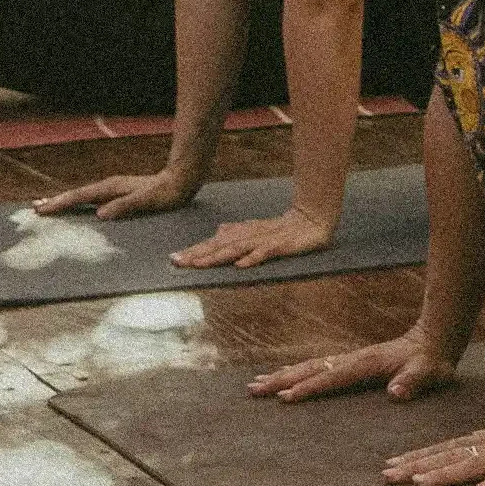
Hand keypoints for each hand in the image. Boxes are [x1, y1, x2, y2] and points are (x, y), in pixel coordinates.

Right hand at [30, 166, 199, 221]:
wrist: (181, 181)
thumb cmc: (165, 194)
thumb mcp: (147, 202)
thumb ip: (124, 206)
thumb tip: (100, 214)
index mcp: (111, 188)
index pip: (80, 197)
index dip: (61, 204)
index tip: (42, 210)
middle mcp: (108, 187)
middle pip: (76, 194)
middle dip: (56, 201)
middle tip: (35, 209)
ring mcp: (112, 190)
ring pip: (82, 196)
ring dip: (65, 202)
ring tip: (47, 207)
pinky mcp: (117, 194)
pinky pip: (92, 199)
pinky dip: (78, 203)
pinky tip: (77, 208)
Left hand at [172, 203, 337, 273]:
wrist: (311, 219)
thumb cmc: (282, 228)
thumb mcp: (256, 230)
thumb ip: (237, 232)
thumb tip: (218, 231)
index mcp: (242, 233)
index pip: (213, 243)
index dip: (194, 250)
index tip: (173, 259)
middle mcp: (248, 235)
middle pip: (219, 245)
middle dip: (197, 254)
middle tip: (176, 262)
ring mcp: (264, 240)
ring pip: (236, 249)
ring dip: (217, 257)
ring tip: (199, 265)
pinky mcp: (280, 246)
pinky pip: (264, 253)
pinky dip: (252, 258)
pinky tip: (240, 266)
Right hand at [247, 324, 458, 404]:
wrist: (433, 340)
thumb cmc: (432, 362)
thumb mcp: (430, 373)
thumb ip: (414, 381)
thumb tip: (396, 393)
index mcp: (366, 363)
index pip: (332, 376)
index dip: (309, 387)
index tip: (285, 398)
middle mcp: (352, 358)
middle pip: (310, 368)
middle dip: (282, 379)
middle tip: (253, 390)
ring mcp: (349, 359)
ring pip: (309, 366)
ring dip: (283, 375)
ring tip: (256, 384)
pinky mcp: (350, 362)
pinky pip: (316, 367)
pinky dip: (296, 372)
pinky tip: (284, 378)